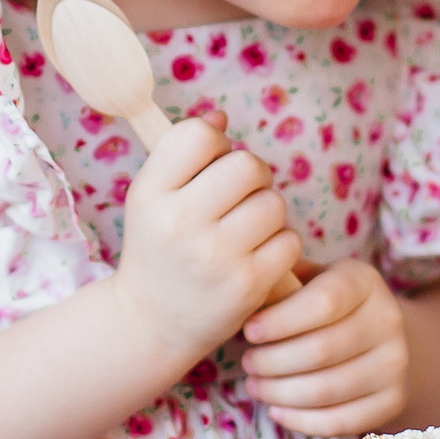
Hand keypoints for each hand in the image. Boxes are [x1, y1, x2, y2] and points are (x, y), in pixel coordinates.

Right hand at [112, 112, 301, 366]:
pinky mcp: (247, 285)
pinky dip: (279, 244)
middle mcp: (179, 223)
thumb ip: (182, 152)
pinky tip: (257, 255)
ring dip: (267, 211)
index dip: (215, 144)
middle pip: (247, 164)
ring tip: (246, 229)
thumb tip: (221, 115)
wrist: (151, 323)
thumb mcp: (151, 197)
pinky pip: (289, 240)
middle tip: (239, 196)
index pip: (198, 135)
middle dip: (252, 175)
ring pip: (273, 202)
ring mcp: (215, 257)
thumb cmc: (159, 247)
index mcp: (150, 194)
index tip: (210, 166)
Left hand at [241, 257, 408, 434]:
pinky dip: (300, 420)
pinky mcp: (392, 400)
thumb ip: (282, 284)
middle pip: (321, 350)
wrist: (378, 338)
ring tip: (255, 385)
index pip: (324, 301)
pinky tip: (276, 410)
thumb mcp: (309, 281)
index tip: (249, 331)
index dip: (281, 320)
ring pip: (326, 389)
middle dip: (272, 361)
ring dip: (279, 392)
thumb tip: (246, 298)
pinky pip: (339, 420)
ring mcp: (395, 363)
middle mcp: (388, 320)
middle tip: (247, 363)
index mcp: (365, 282)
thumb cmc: (324, 306)